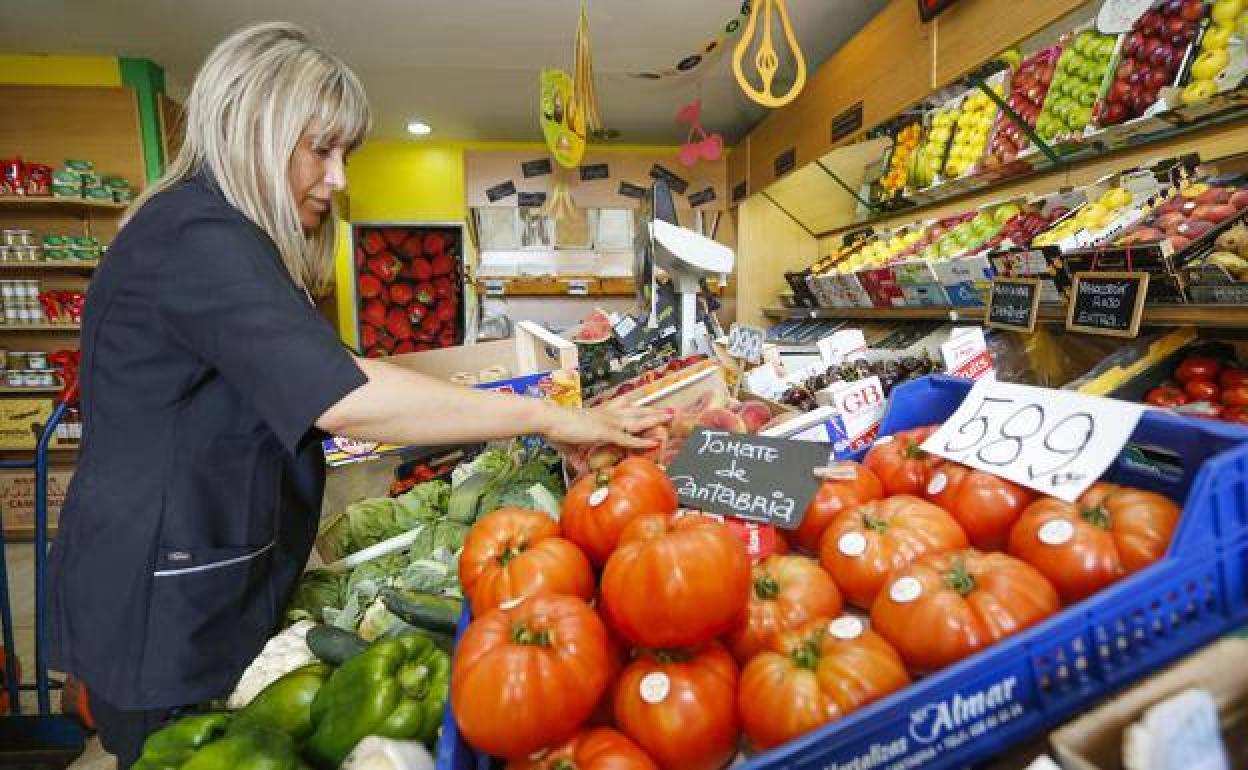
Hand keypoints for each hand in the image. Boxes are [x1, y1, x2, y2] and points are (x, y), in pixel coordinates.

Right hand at [542, 401, 670, 452]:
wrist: (549, 420)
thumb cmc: (556, 428)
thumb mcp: (570, 445)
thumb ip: (577, 457)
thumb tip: (580, 468)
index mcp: (600, 414)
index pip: (623, 408)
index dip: (637, 408)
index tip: (647, 407)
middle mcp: (607, 414)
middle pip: (636, 411)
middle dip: (653, 410)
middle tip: (668, 410)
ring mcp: (609, 422)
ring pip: (638, 420)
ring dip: (655, 419)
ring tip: (670, 418)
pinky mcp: (606, 432)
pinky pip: (629, 439)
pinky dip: (643, 441)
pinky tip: (655, 442)